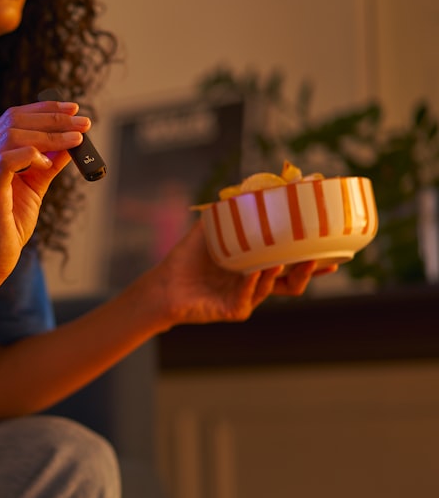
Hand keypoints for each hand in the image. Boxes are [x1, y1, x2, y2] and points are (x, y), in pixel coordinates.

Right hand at [0, 100, 84, 282]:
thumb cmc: (7, 225)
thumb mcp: (34, 187)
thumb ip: (48, 164)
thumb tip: (72, 142)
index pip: (13, 117)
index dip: (45, 108)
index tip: (73, 109)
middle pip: (14, 120)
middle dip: (54, 118)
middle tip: (84, 123)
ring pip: (13, 136)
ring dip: (50, 135)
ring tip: (75, 140)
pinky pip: (6, 160)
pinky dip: (30, 154)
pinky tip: (46, 162)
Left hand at [148, 222, 335, 326]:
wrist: (163, 284)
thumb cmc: (186, 260)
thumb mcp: (208, 232)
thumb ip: (226, 213)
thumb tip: (244, 187)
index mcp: (255, 268)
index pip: (290, 266)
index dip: (313, 262)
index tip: (335, 252)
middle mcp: (255, 286)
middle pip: (292, 283)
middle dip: (309, 271)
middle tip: (321, 257)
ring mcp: (246, 299)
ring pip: (274, 289)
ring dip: (281, 273)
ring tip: (286, 259)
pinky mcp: (232, 311)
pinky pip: (249, 297)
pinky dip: (253, 282)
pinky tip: (255, 271)